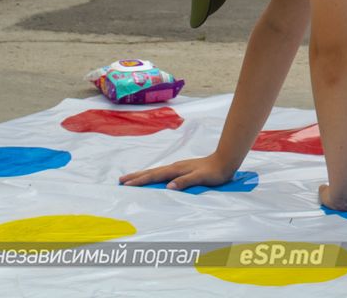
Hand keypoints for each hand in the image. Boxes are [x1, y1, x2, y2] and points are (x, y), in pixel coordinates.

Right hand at [118, 153, 235, 190]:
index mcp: (177, 169)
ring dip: (143, 175)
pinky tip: (153, 177)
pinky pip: (162, 173)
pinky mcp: (182, 169)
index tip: (126, 184)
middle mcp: (175, 167)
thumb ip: (185, 181)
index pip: (155, 176)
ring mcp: (178, 167)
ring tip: (131, 178)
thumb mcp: (201, 178)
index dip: (140, 180)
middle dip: (136, 176)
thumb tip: (169, 187)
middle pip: (152, 172)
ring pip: (156, 172)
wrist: (225, 160)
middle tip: (121, 180)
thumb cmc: (214, 172)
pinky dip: (153, 175)